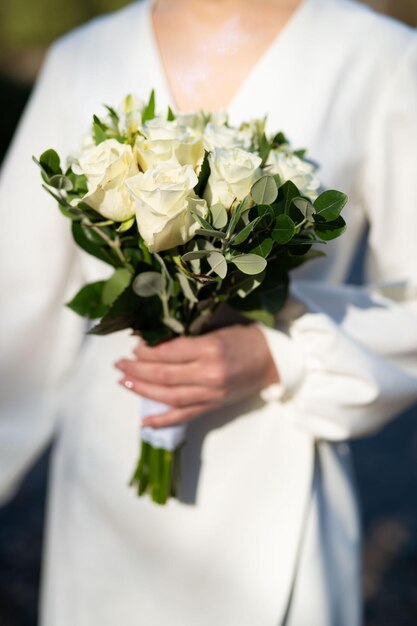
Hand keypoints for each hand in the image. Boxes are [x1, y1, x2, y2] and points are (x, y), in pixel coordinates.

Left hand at [115, 324, 278, 426]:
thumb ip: (188, 336)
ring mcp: (211, 394)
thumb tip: (154, 340)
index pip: (169, 351)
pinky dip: (162, 420)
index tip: (133, 345)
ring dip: (142, 390)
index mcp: (211, 349)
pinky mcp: (213, 406)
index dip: (147, 350)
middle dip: (137, 369)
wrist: (273, 361)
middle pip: (164, 375)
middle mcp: (209, 374)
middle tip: (119, 364)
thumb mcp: (217, 328)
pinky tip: (144, 420)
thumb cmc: (245, 338)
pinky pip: (184, 415)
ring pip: (169, 396)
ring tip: (124, 381)